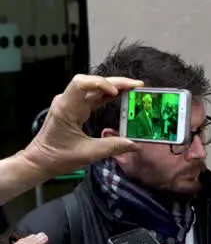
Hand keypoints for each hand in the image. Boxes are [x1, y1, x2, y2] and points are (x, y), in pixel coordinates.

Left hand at [20, 74, 142, 177]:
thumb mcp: (87, 154)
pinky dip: (108, 95)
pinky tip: (122, 96)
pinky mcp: (75, 109)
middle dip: (115, 82)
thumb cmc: (58, 157)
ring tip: (134, 89)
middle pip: (91, 82)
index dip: (100, 83)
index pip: (80, 84)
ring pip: (94, 87)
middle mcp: (68, 102)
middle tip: (137, 86)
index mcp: (66, 109)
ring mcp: (71, 104)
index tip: (116, 92)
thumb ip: (113, 147)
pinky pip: (93, 96)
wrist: (40, 161)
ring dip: (114, 87)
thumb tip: (135, 144)